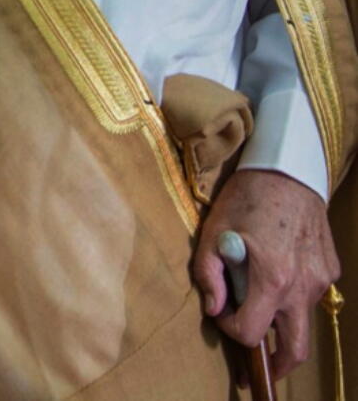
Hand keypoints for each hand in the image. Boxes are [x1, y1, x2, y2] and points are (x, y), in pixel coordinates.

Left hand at [193, 168, 338, 378]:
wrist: (287, 171)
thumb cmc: (245, 198)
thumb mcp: (213, 231)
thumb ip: (208, 275)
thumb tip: (214, 309)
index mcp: (272, 279)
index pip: (253, 333)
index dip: (232, 331)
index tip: (221, 316)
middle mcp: (302, 287)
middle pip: (295, 349)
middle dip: (275, 364)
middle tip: (257, 367)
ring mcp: (320, 280)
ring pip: (303, 321)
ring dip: (282, 326)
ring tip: (261, 313)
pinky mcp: (330, 270)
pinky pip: (311, 295)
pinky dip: (293, 297)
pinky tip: (277, 276)